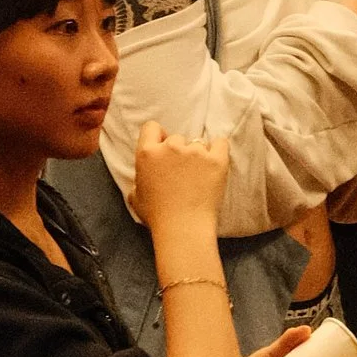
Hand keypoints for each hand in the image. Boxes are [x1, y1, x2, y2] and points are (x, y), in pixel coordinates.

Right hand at [133, 120, 231, 245]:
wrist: (184, 228)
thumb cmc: (158, 217)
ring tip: (199, 177)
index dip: (158, 137)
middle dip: (179, 151)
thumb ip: (138, 180)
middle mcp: (171, 147)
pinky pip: (221, 143)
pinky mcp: (217, 160)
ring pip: (198, 143)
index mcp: (147, 154)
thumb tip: (142, 178)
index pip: (151, 128)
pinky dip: (218, 151)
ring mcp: (195, 152)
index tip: (163, 149)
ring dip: (198, 156)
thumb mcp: (135, 198)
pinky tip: (215, 163)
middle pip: (177, 138)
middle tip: (182, 172)